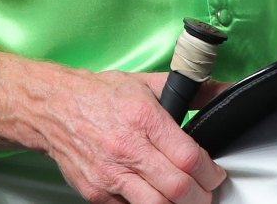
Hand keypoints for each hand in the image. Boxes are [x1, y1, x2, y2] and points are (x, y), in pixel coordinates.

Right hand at [0, 48, 223, 203]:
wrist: (51, 108)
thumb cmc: (97, 95)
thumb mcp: (146, 83)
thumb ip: (191, 91)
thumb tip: (225, 92)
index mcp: (143, 117)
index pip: (190, 158)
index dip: (212, 173)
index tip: (216, 174)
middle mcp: (126, 148)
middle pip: (178, 189)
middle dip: (201, 197)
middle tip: (206, 192)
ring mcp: (110, 174)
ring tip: (185, 199)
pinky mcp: (96, 193)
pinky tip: (154, 196)